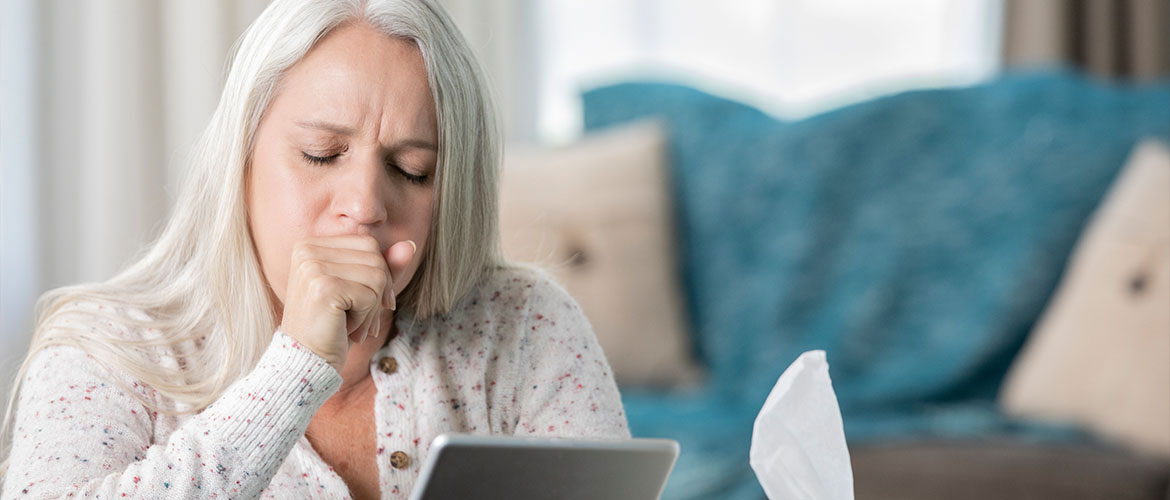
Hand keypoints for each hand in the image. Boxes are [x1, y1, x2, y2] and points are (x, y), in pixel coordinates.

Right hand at [279, 235, 416, 372]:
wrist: (306, 362)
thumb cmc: (332, 327)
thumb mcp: (360, 292)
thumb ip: (383, 267)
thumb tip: (410, 244)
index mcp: (311, 246)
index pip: (368, 244)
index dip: (380, 275)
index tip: (368, 303)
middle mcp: (308, 250)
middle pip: (375, 258)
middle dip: (377, 294)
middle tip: (357, 319)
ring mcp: (313, 267)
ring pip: (377, 277)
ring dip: (371, 309)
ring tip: (349, 324)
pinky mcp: (323, 287)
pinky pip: (370, 296)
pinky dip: (365, 319)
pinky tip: (344, 329)